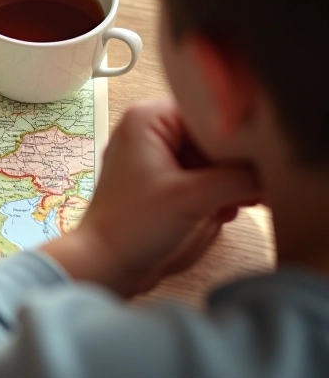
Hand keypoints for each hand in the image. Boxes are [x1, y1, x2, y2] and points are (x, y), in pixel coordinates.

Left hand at [42, 99, 262, 296]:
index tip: (256, 161)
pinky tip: (218, 214)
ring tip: (227, 206)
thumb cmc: (131, 227)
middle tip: (246, 191)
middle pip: (212, 137)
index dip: (235, 138)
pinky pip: (200, 178)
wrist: (106, 265)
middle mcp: (149, 131)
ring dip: (225, 184)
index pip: (209, 113)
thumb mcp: (194, 197)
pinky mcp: (161, 183)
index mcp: (148, 118)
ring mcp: (155, 158)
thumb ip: (240, 178)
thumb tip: (272, 171)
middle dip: (231, 167)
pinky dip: (213, 194)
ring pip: (210, 160)